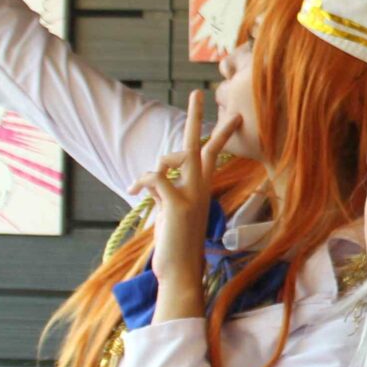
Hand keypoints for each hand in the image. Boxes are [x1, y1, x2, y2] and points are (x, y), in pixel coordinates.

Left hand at [129, 89, 241, 285]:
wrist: (181, 273)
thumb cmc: (176, 246)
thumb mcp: (171, 213)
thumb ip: (166, 191)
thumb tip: (153, 177)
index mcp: (202, 190)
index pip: (213, 156)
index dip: (220, 135)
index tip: (234, 119)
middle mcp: (201, 189)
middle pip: (202, 145)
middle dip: (197, 117)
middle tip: (198, 92)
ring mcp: (191, 195)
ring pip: (177, 157)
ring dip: (155, 167)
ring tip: (137, 188)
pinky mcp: (177, 204)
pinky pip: (156, 177)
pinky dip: (141, 181)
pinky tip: (133, 193)